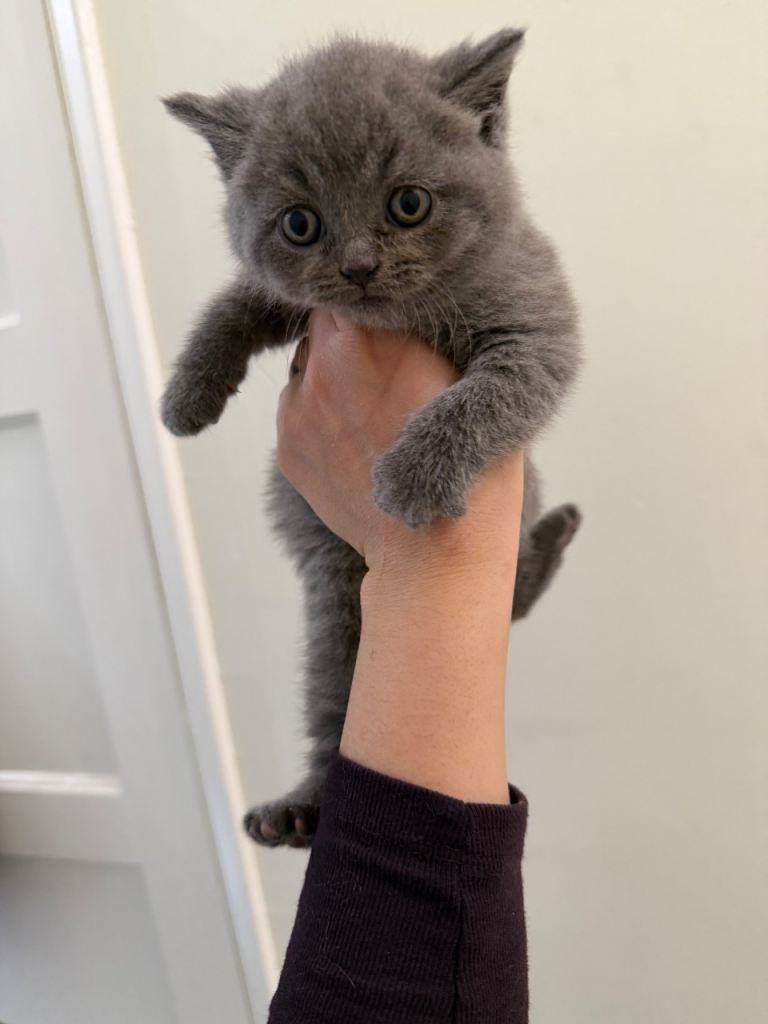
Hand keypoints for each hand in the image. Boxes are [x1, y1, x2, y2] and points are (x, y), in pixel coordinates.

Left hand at [277, 309, 522, 585]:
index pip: (360, 287)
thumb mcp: (474, 380)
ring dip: (334, 374)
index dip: (378, 299)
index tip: (394, 315)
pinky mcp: (287, 446)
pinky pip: (298, 409)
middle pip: (328, 319)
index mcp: (381, 337)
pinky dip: (321, 415)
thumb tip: (407, 310)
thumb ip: (429, 335)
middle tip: (386, 365)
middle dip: (353, 333)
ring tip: (373, 411)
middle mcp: (329, 364)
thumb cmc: (471, 469)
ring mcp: (300, 408)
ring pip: (309, 364)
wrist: (431, 555)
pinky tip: (357, 442)